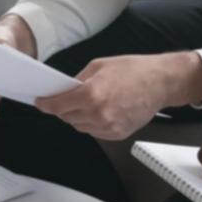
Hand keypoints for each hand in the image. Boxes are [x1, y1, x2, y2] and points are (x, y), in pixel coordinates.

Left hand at [34, 52, 182, 140]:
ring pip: (79, 127)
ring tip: (88, 103)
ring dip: (77, 117)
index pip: (57, 106)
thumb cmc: (133, 70)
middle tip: (65, 99)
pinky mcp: (117, 134)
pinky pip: (94, 132)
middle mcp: (98, 114)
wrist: (160, 83)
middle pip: (66, 118)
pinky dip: (91, 123)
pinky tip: (100, 110)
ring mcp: (108, 127)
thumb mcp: (98, 66)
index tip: (41, 103)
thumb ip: (78, 81)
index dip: (46, 105)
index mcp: (91, 94)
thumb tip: (64, 91)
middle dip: (63, 109)